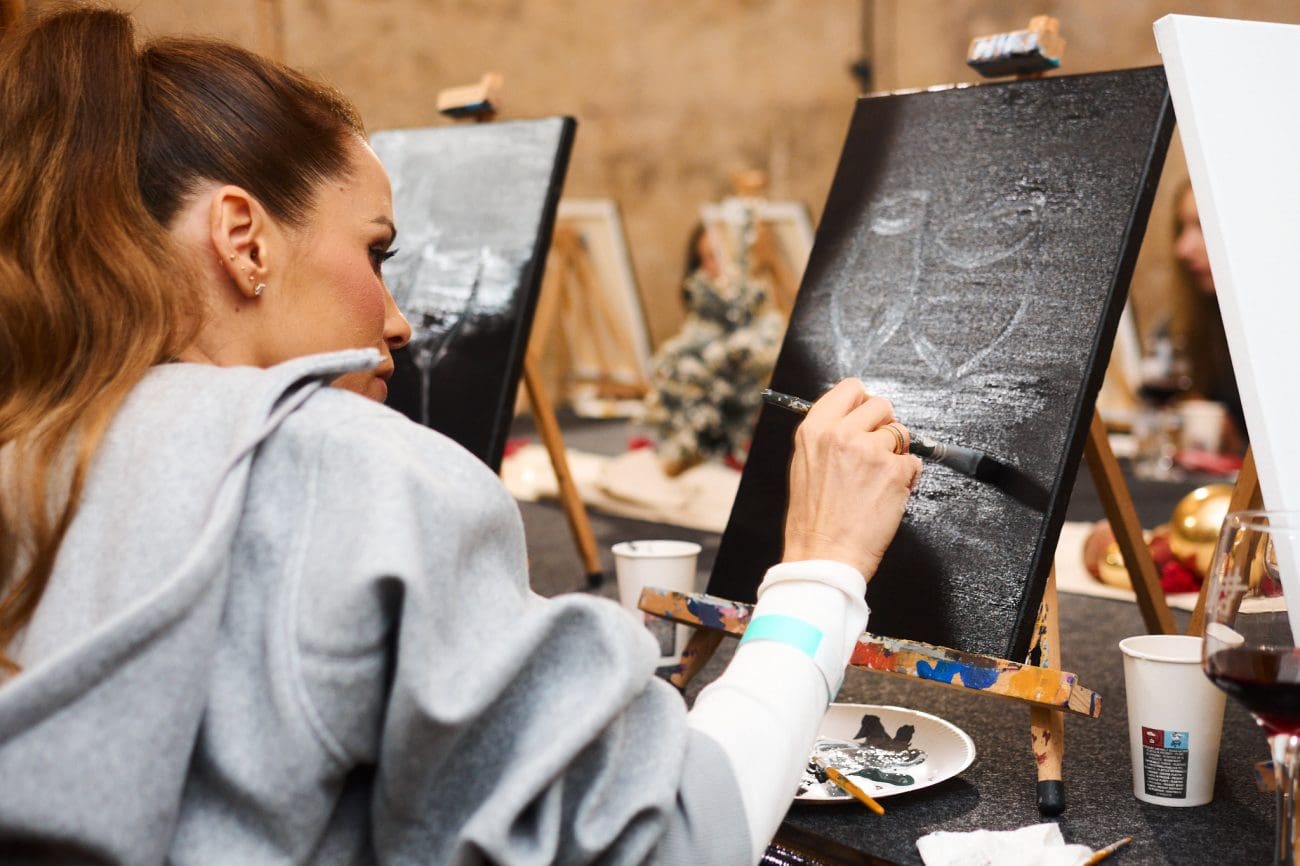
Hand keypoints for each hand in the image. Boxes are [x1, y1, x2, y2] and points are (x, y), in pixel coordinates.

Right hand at [782, 379, 921, 578]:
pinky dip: (907, 478)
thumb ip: (828, 436)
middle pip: (881, 404)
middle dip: (884, 425)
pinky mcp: (894, 471)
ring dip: (897, 452)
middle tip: (877, 449)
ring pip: (901, 432)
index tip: (866, 417)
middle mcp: (842, 434)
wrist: (823, 554)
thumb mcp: (805, 464)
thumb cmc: (813, 519)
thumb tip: (855, 419)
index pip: (850, 389)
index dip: (863, 402)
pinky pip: (914, 463)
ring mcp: (870, 451)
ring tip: (879, 478)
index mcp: (815, 429)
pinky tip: (887, 494)